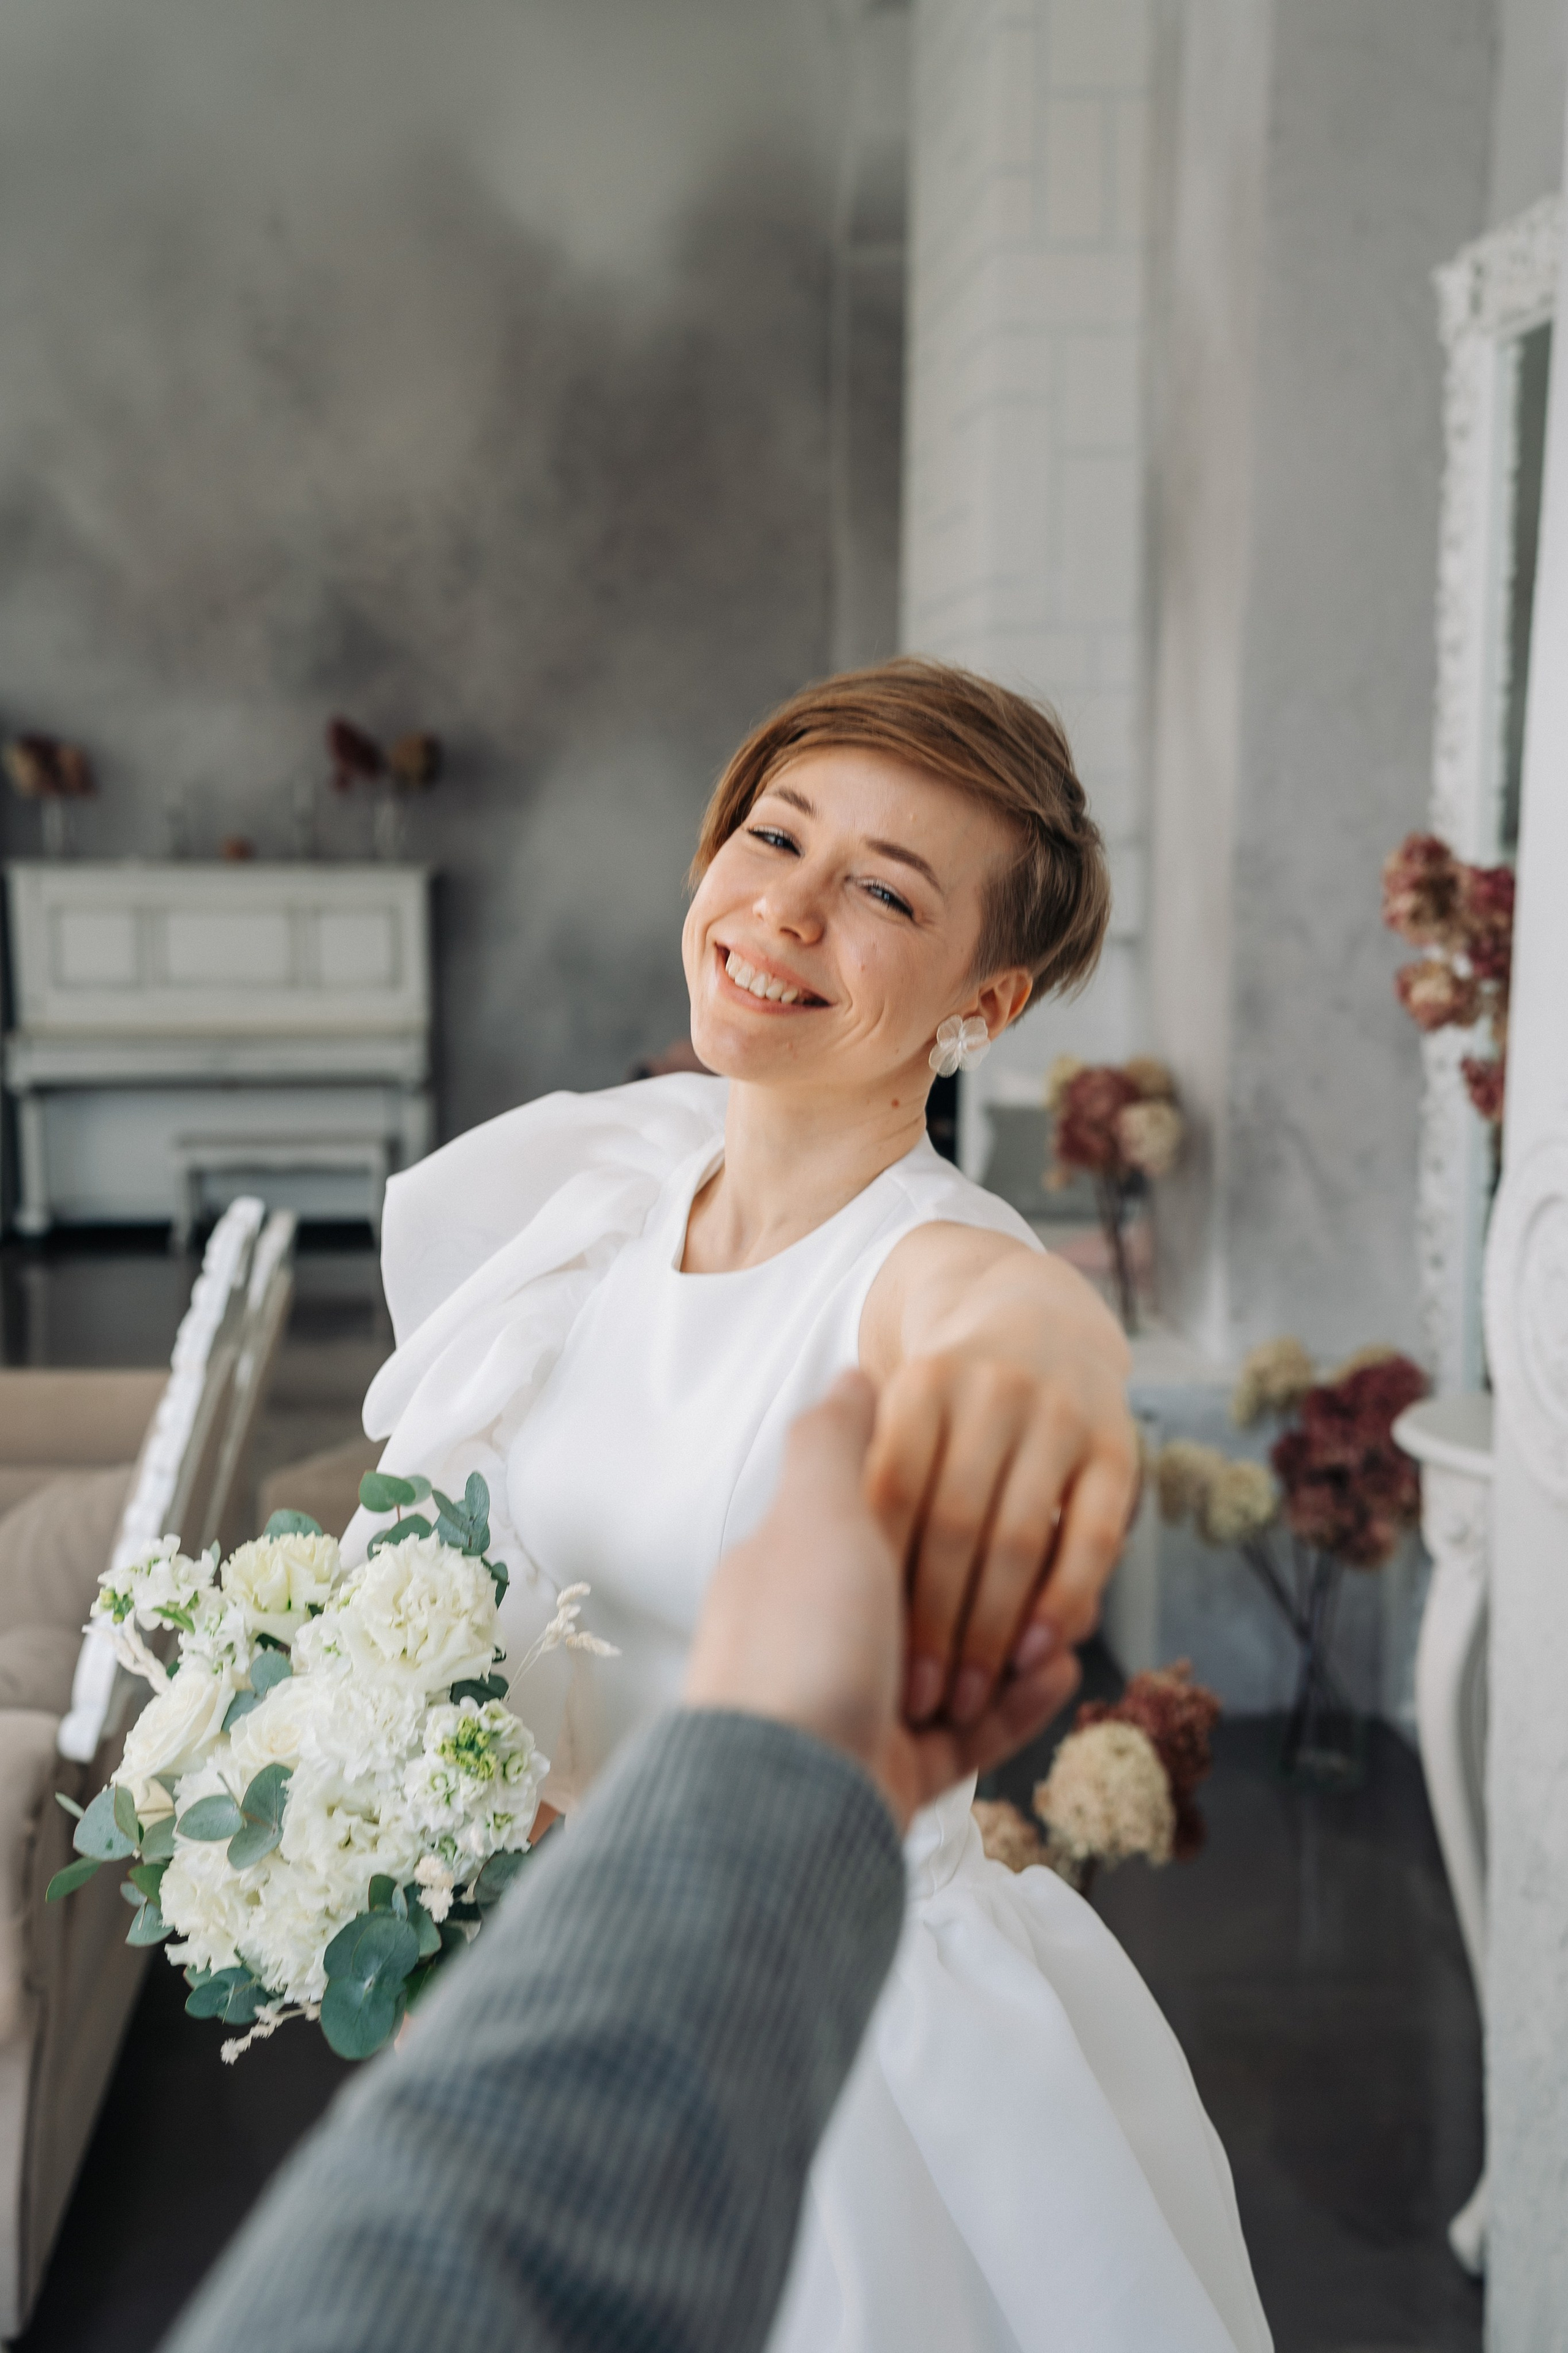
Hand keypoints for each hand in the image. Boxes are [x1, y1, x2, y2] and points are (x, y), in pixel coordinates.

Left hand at [684, 1374, 1079, 1829]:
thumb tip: (850, 1376)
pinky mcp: (901, 1771)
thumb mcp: (814, 1516)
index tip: (1003, 1482)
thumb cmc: (799, 1641)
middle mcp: (825, 1634)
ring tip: (1073, 1622)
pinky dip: (1022, 1701)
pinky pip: (975, 1731)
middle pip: (928, 1594)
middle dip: (991, 1585)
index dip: (941, 1503)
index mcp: (798, 1568)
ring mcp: (862, 1706)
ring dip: (1017, 1640)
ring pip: (960, 1662)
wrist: (783, 1803)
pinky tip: (1066, 1668)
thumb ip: (836, 1444)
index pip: (884, 1517)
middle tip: (1055, 1562)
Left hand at [865, 1340, 1137, 1731]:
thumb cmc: (942, 1418)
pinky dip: (1065, 1604)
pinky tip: (1042, 1659)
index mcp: (917, 1391)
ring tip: (967, 1695)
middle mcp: (991, 1395)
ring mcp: (1056, 1422)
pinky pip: (1092, 1540)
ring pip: (1020, 1541)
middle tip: (917, 1696)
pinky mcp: (1116, 1453)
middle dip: (934, 1623)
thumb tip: (819, 1458)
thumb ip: (841, 1452)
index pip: (890, 1493)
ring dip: (994, 1631)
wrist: (1044, 1321)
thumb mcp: (877, 1424)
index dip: (877, 1574)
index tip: (859, 1643)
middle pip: (954, 1525)